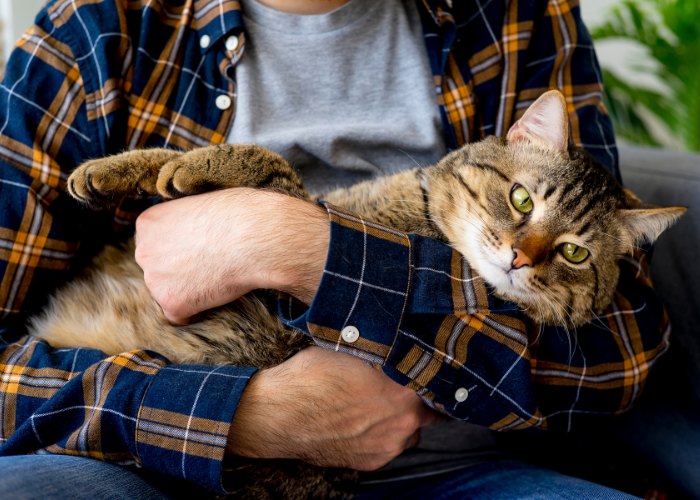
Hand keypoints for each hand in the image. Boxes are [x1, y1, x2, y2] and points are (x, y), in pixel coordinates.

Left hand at [134, 188, 328, 323]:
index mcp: (148, 224)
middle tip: (209, 267)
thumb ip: (184, 223)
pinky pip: (181, 316)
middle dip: (178, 272)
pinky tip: (217, 293)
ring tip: (217, 278)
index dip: (180, 251)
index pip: (154, 245)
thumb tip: (191, 235)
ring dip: (189, 291)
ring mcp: (155, 279)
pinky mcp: (172, 303)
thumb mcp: (201, 206)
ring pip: (167, 294)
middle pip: (156, 270)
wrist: (255, 237)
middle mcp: (143, 251)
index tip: (200, 250)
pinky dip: (198, 311)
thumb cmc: (239, 215)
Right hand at [227, 347, 440, 470]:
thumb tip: (399, 342)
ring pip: (410, 431)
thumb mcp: (354, 350)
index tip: (428, 368)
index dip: (432, 373)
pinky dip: (382, 436)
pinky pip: (388, 446)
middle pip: (429, 410)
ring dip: (402, 420)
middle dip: (418, 399)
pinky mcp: (371, 462)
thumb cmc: (313, 376)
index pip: (437, 383)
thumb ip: (385, 353)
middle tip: (401, 387)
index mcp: (406, 390)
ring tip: (379, 405)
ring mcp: (388, 446)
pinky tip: (363, 422)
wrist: (281, 414)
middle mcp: (405, 422)